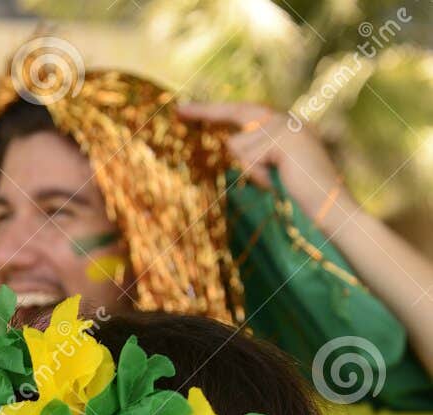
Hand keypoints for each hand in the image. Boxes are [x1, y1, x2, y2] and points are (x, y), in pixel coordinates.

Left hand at [176, 100, 351, 232]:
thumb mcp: (274, 174)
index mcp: (286, 126)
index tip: (190, 109)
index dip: (218, 110)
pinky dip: (259, 176)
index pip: (246, 112)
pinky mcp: (282, 138)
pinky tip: (279, 180)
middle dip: (206, 111)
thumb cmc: (304, 200)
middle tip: (179, 110)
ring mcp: (286, 125)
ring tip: (276, 182)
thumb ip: (257, 156)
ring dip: (250, 171)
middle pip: (238, 110)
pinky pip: (248, 157)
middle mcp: (287, 119)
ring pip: (238, 145)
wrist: (332, 208)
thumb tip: (231, 143)